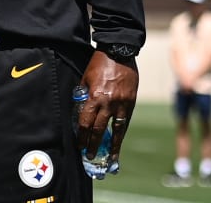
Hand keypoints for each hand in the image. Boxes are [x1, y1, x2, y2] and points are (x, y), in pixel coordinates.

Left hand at [75, 50, 138, 167]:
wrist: (120, 52)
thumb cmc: (99, 64)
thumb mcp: (85, 78)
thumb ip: (83, 95)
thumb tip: (80, 109)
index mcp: (94, 96)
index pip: (86, 122)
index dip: (82, 135)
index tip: (79, 144)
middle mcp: (108, 103)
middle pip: (99, 129)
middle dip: (93, 144)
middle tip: (89, 156)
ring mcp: (122, 104)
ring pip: (116, 130)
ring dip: (112, 145)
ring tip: (109, 158)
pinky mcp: (131, 103)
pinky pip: (125, 122)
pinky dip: (121, 133)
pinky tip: (119, 142)